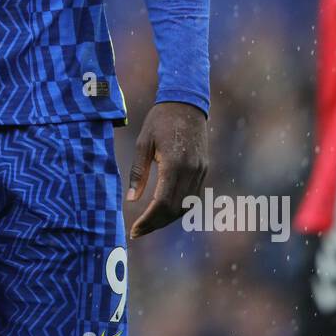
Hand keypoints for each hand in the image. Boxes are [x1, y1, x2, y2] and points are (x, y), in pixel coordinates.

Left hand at [126, 102, 207, 239]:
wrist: (186, 103)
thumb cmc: (160, 120)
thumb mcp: (143, 143)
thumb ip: (138, 173)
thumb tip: (131, 200)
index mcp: (174, 163)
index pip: (162, 203)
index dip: (148, 220)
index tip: (134, 230)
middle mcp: (191, 170)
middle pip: (175, 210)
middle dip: (156, 224)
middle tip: (138, 232)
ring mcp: (200, 171)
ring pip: (186, 206)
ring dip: (167, 219)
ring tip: (148, 224)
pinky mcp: (204, 169)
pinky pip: (192, 197)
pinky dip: (178, 208)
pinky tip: (163, 211)